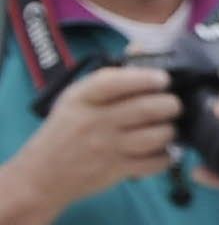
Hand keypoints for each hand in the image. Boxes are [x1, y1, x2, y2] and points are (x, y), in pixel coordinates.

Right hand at [10, 66, 177, 206]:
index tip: (162, 79)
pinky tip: (160, 150)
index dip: (145, 78)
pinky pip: (156, 162)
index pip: (115, 82)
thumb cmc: (65, 131)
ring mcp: (106, 147)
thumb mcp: (76, 99)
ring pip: (157, 135)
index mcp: (81, 98)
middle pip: (146, 108)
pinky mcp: (117, 170)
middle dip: (169, 104)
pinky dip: (166, 156)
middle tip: (171, 105)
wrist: (41, 175)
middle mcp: (94, 121)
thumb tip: (141, 49)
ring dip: (169, 130)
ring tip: (165, 128)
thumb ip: (109, 77)